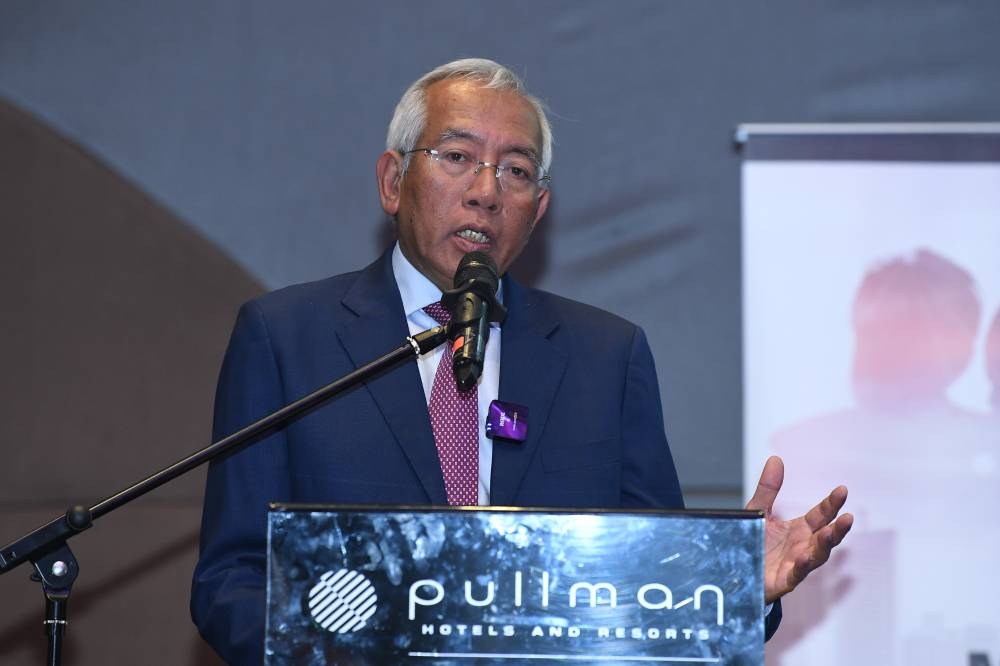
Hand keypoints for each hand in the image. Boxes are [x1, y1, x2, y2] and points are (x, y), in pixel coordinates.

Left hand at [746, 455, 853, 603]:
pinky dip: (802, 567)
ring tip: (831, 534)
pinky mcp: (784, 580)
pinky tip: (804, 558)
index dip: (831, 503)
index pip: (821, 515)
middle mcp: (803, 546)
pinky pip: (796, 574)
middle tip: (848, 517)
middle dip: (837, 528)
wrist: (739, 571)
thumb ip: (768, 490)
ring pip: (817, 556)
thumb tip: (776, 459)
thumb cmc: (755, 542)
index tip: (842, 489)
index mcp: (800, 529)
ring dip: (825, 546)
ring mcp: (797, 564)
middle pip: (825, 536)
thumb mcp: (759, 512)